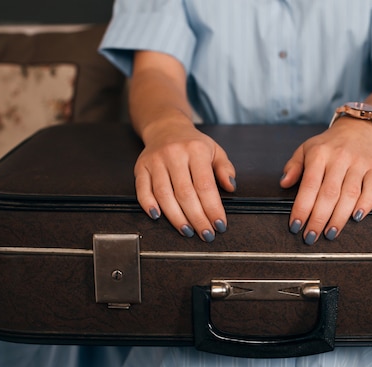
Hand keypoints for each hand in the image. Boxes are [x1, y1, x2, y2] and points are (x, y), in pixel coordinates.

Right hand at [134, 120, 235, 241]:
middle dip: (197, 218)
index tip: (220, 224)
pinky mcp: (141, 167)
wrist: (166, 128)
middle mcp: (174, 154)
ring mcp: (155, 161)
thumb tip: (230, 187)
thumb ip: (225, 169)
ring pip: (164, 194)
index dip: (212, 208)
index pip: (205, 185)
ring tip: (188, 231)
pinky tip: (158, 217)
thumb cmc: (193, 144)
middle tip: (206, 234)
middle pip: (185, 193)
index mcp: (196, 150)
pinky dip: (148, 205)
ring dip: (176, 217)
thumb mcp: (215, 151)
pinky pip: (142, 189)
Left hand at [280, 118, 371, 243]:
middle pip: (329, 193)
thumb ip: (293, 166)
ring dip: (339, 218)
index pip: (309, 185)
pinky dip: (365, 206)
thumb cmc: (328, 145)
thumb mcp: (306, 149)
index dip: (302, 208)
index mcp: (319, 154)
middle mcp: (340, 158)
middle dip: (319, 219)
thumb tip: (284, 183)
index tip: (295, 225)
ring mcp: (359, 163)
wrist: (358, 130)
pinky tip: (356, 218)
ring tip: (330, 234)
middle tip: (311, 236)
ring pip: (350, 195)